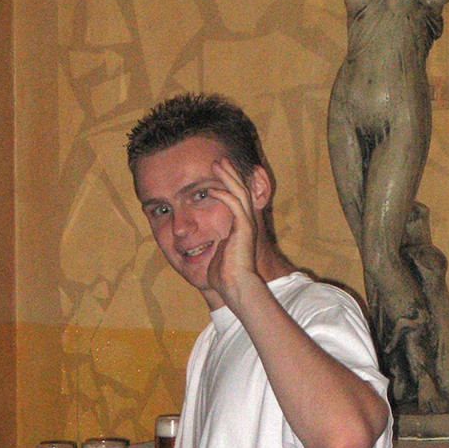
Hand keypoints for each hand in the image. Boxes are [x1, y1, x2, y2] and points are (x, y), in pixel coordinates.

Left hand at [206, 158, 258, 303]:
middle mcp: (246, 223)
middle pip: (241, 190)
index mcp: (240, 228)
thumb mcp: (216, 254)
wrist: (234, 286)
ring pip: (240, 192)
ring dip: (227, 177)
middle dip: (229, 174)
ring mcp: (246, 225)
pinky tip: (211, 189)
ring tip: (217, 164)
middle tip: (218, 160)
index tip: (216, 173)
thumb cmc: (224, 277)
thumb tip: (202, 244)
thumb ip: (214, 244)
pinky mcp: (244, 228)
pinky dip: (223, 194)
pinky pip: (234, 204)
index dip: (228, 184)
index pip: (237, 199)